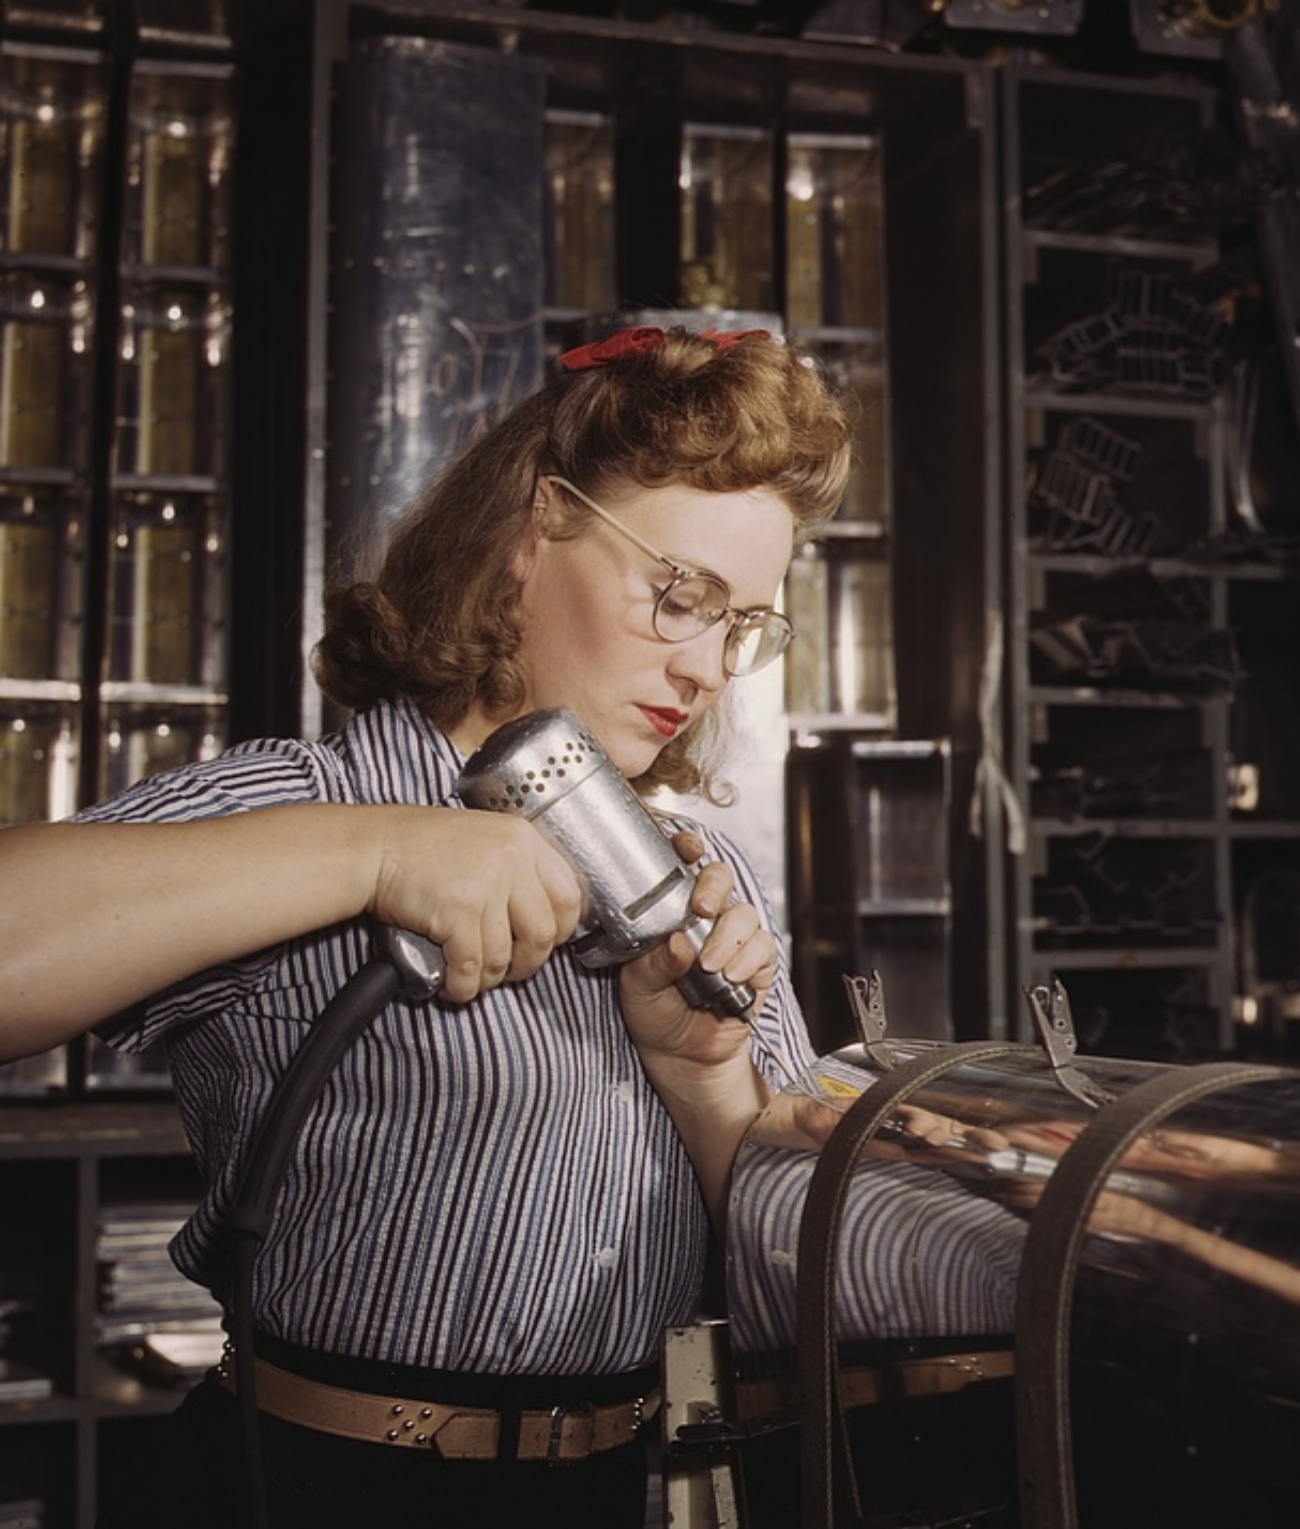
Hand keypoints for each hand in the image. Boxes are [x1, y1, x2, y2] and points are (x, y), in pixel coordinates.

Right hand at [369, 808, 583, 1001]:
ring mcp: (486, 886)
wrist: (373, 847)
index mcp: (523, 839)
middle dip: (528, 962)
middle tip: (512, 968)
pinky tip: (454, 984)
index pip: (569, 894)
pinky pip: (471, 966)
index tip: (547, 941)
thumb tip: (541, 915)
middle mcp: (511, 860)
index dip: (562, 928)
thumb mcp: (483, 838)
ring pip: (505, 956)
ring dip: (490, 978)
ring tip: (474, 976)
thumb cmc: (420, 845)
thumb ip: (516, 868)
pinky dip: (462, 985)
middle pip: (544, 932)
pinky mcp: (458, 912)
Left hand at [616, 830, 776, 1066]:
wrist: (679, 1054)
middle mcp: (705, 918)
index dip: (686, 848)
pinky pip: (763, 948)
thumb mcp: (638, 986)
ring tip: (709, 966)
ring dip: (728, 937)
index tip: (686, 848)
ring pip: (745, 913)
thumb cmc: (653, 1011)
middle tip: (703, 909)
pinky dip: (748, 960)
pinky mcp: (756, 964)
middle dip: (714, 887)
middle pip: (721, 877)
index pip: (682, 866)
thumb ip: (655, 963)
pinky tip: (731, 976)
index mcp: (671, 911)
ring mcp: (732, 938)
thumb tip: (678, 942)